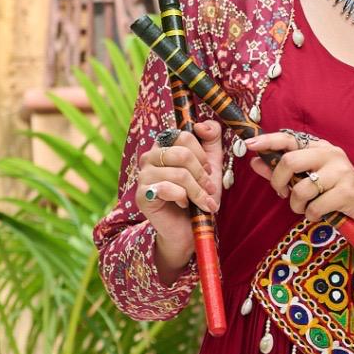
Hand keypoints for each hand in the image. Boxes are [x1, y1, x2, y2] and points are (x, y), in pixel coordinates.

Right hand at [135, 119, 222, 271]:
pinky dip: (183, 198)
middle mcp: (149, 157)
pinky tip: (185, 205)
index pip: (184, 136)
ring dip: (197, 190)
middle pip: (182, 154)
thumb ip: (211, 140)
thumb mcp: (210, 165)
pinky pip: (167, 189)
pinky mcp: (142, 195)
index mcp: (164, 146)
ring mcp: (143, 176)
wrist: (188, 228)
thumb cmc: (198, 195)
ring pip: (179, 173)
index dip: (202, 154)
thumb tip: (202, 124)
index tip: (208, 170)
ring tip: (203, 201)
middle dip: (202, 175)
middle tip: (209, 189)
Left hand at [246, 130, 353, 250]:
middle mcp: (331, 154)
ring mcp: (341, 172)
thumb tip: (255, 161)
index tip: (249, 145)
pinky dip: (311, 214)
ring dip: (296, 204)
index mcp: (320, 147)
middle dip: (278, 181)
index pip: (289, 138)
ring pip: (301, 188)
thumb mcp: (308, 180)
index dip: (267, 141)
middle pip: (289, 161)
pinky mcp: (347, 192)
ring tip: (304, 208)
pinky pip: (315, 206)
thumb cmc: (335, 194)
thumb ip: (282, 171)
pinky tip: (318, 214)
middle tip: (281, 193)